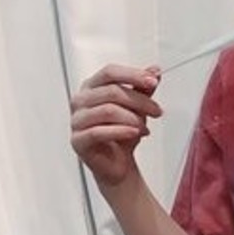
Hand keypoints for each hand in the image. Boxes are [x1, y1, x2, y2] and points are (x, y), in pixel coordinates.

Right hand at [69, 62, 162, 189]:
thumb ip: (142, 88)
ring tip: (145, 127)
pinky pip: (99, 132)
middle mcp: (80, 101)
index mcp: (91, 87)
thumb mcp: (136, 107)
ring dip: (132, 118)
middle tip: (156, 110)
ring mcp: (76, 121)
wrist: (117, 164)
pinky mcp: (78, 140)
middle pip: (111, 91)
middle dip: (139, 101)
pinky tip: (135, 133)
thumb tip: (155, 70)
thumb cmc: (122, 133)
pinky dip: (121, 131)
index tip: (152, 81)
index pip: (109, 72)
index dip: (132, 75)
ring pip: (107, 110)